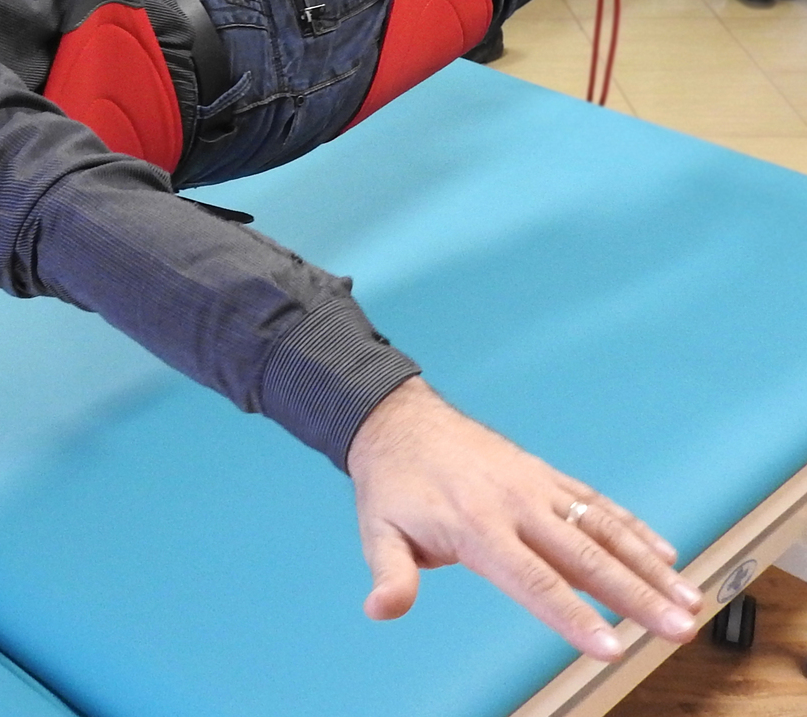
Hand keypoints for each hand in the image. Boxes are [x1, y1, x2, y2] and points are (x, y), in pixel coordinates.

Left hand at [346, 378, 702, 660]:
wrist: (398, 419)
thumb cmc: (392, 483)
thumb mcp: (377, 530)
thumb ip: (390, 574)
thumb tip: (381, 609)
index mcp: (476, 526)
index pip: (532, 579)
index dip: (572, 615)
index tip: (609, 647)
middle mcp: (515, 505)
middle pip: (585, 557)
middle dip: (636, 596)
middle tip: (678, 629)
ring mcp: (536, 487)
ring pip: (604, 528)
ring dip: (650, 566)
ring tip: (690, 600)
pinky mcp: (546, 475)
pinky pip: (597, 503)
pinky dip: (634, 528)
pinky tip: (667, 555)